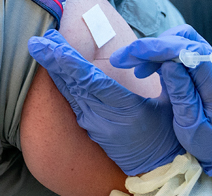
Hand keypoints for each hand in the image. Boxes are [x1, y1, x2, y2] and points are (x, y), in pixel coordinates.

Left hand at [28, 29, 184, 175]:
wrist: (158, 169)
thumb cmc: (170, 134)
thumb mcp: (174, 104)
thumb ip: (168, 77)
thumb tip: (164, 53)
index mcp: (126, 109)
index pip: (92, 81)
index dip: (71, 63)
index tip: (54, 45)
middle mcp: (104, 118)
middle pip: (75, 84)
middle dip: (55, 60)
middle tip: (37, 40)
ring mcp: (95, 124)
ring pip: (70, 92)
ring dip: (55, 69)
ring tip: (40, 48)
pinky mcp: (91, 128)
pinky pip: (74, 102)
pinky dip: (62, 83)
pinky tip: (54, 70)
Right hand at [111, 25, 211, 174]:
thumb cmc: (207, 140)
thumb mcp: (192, 125)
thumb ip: (183, 94)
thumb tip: (170, 64)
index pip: (191, 52)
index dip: (162, 48)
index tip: (136, 52)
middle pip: (183, 40)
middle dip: (151, 46)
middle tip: (123, 58)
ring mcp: (206, 65)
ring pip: (178, 41)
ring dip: (152, 50)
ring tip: (130, 65)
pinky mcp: (196, 66)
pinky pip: (176, 51)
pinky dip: (156, 56)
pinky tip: (142, 70)